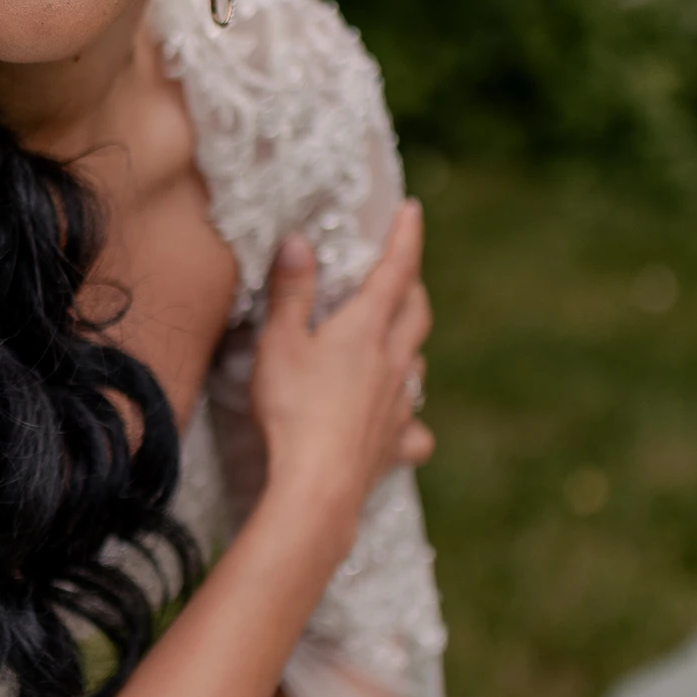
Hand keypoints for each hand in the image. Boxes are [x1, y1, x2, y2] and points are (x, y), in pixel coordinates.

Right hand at [249, 201, 431, 539]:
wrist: (317, 485)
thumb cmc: (293, 410)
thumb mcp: (280, 343)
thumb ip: (291, 292)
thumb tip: (298, 241)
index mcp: (365, 330)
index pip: (395, 271)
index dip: (405, 238)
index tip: (412, 211)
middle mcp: (392, 362)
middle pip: (416, 315)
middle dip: (412, 288)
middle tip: (402, 274)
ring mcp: (397, 405)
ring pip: (416, 366)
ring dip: (409, 347)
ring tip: (396, 344)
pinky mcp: (393, 445)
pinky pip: (412, 428)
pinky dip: (409, 421)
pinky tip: (402, 426)